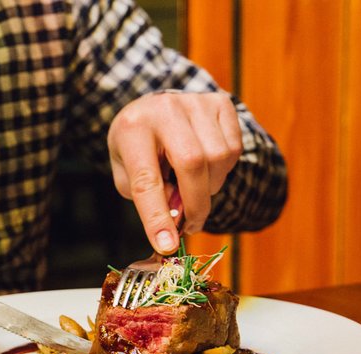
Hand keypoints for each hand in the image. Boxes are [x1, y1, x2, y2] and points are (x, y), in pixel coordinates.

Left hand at [107, 91, 242, 253]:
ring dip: (209, 188)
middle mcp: (165, 109)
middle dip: (195, 205)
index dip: (157, 216)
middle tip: (190, 225)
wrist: (152, 110)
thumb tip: (176, 218)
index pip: (146, 179)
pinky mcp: (220, 103)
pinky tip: (205, 169)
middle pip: (192, 165)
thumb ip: (148, 198)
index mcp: (132, 129)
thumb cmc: (138, 148)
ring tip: (192, 188)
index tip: (167, 245)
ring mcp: (195, 102)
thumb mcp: (127, 174)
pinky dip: (222, 171)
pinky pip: (233, 149)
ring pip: (218, 159)